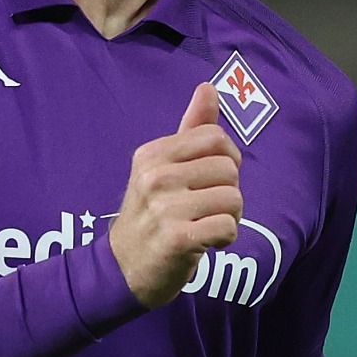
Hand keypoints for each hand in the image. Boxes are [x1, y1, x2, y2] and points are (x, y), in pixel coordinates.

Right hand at [107, 82, 242, 308]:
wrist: (123, 269)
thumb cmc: (152, 213)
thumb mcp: (163, 167)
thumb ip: (190, 128)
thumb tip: (209, 87)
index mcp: (152, 154)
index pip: (215, 137)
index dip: (227, 158)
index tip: (214, 179)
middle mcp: (155, 176)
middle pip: (229, 169)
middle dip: (229, 191)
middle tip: (208, 208)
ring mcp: (164, 208)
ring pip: (233, 199)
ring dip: (229, 217)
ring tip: (206, 225)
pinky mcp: (176, 239)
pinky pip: (227, 227)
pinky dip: (225, 238)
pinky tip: (207, 243)